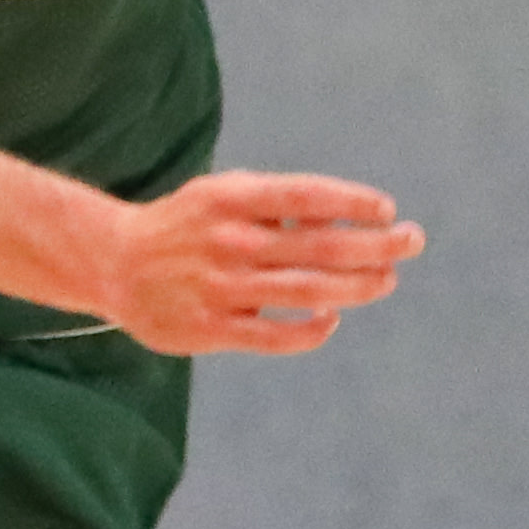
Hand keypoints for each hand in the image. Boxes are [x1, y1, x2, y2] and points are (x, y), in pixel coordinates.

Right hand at [95, 171, 422, 356]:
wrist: (115, 263)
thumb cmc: (186, 225)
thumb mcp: (223, 194)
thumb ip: (276, 202)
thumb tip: (346, 213)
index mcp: (232, 199)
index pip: (308, 196)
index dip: (354, 203)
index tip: (386, 209)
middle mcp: (230, 241)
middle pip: (321, 246)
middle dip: (377, 245)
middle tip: (412, 241)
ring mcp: (222, 287)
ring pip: (308, 291)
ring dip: (357, 286)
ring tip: (387, 280)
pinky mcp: (211, 329)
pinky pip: (275, 335)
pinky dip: (310, 329)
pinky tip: (331, 318)